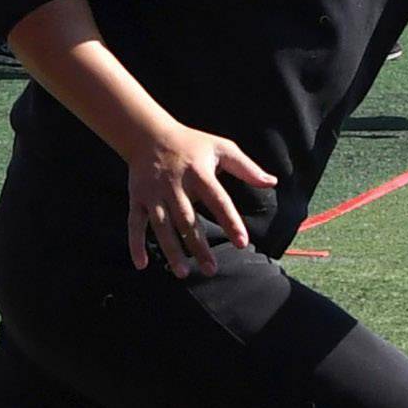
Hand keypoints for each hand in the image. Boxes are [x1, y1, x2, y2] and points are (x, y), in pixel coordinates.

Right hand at [126, 120, 277, 275]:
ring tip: (183, 273)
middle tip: (211, 270)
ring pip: (162, 226)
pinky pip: (135, 223)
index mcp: (198, 173)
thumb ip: (246, 167)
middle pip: (188, 219)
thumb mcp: (221, 148)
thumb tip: (272, 181)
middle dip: (198, 246)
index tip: (242, 242)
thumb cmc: (191, 144)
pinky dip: (135, 244)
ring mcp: (154, 194)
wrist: (148, 134)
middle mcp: (175, 185)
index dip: (230, 221)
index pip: (218, 200)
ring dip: (171, 250)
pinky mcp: (138, 199)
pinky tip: (141, 264)